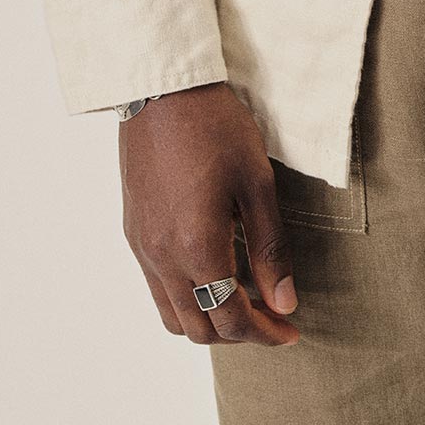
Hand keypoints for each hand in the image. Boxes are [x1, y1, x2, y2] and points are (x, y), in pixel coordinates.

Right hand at [120, 82, 302, 347]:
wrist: (163, 90)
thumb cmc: (217, 128)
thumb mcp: (257, 184)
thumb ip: (270, 249)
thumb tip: (284, 303)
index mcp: (197, 248)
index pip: (232, 319)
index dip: (265, 334)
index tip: (291, 331)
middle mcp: (162, 258)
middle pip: (200, 328)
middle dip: (239, 333)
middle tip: (272, 317)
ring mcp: (142, 247)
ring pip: (172, 316)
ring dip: (209, 321)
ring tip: (242, 301)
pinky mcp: (133, 232)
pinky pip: (156, 289)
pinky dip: (186, 299)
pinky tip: (211, 273)